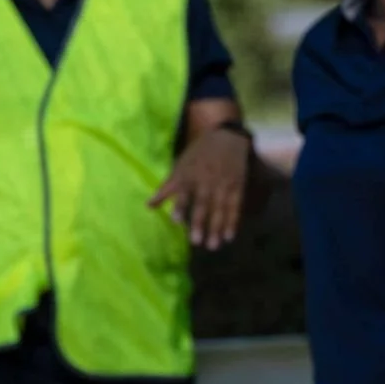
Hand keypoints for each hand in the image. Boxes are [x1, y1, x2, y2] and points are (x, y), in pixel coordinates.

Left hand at [149, 125, 250, 249]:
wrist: (226, 138)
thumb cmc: (197, 154)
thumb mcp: (180, 166)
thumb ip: (167, 187)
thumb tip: (148, 206)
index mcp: (190, 175)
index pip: (184, 192)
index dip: (180, 205)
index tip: (176, 220)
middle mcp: (206, 180)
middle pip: (203, 204)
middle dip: (200, 223)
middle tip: (196, 242)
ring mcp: (223, 184)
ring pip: (220, 208)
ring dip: (217, 227)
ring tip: (213, 245)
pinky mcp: (237, 187)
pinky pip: (235, 206)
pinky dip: (233, 221)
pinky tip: (230, 236)